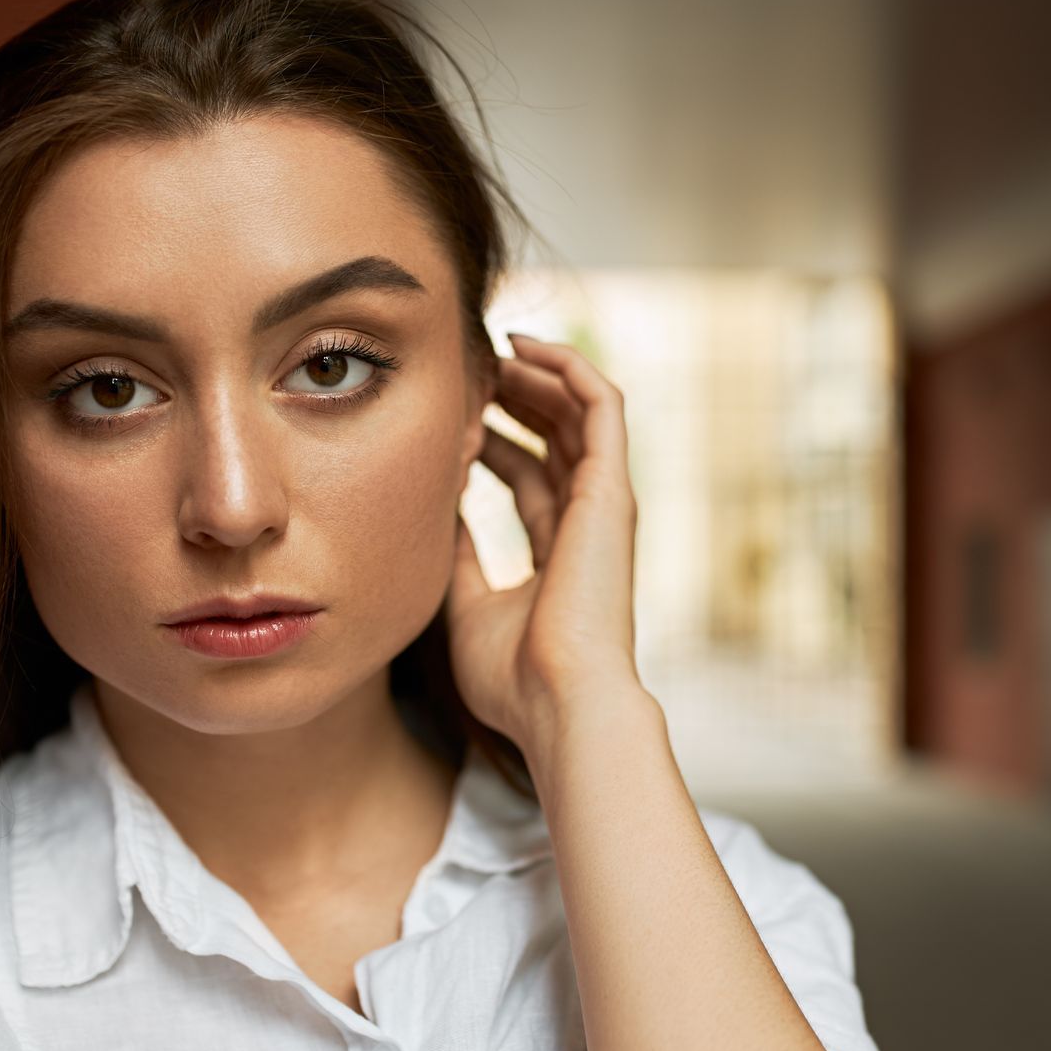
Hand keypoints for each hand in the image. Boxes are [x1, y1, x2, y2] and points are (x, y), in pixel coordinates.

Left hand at [445, 333, 642, 759]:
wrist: (559, 703)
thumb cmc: (516, 678)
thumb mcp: (468, 607)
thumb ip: (460, 558)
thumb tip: (438, 514)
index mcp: (559, 552)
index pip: (532, 477)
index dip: (495, 439)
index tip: (450, 418)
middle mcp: (588, 522)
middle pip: (557, 437)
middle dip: (516, 396)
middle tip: (470, 367)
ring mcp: (604, 503)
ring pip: (579, 411)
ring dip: (539, 373)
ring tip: (493, 347)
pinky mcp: (612, 488)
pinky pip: (602, 404)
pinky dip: (569, 369)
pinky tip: (524, 348)